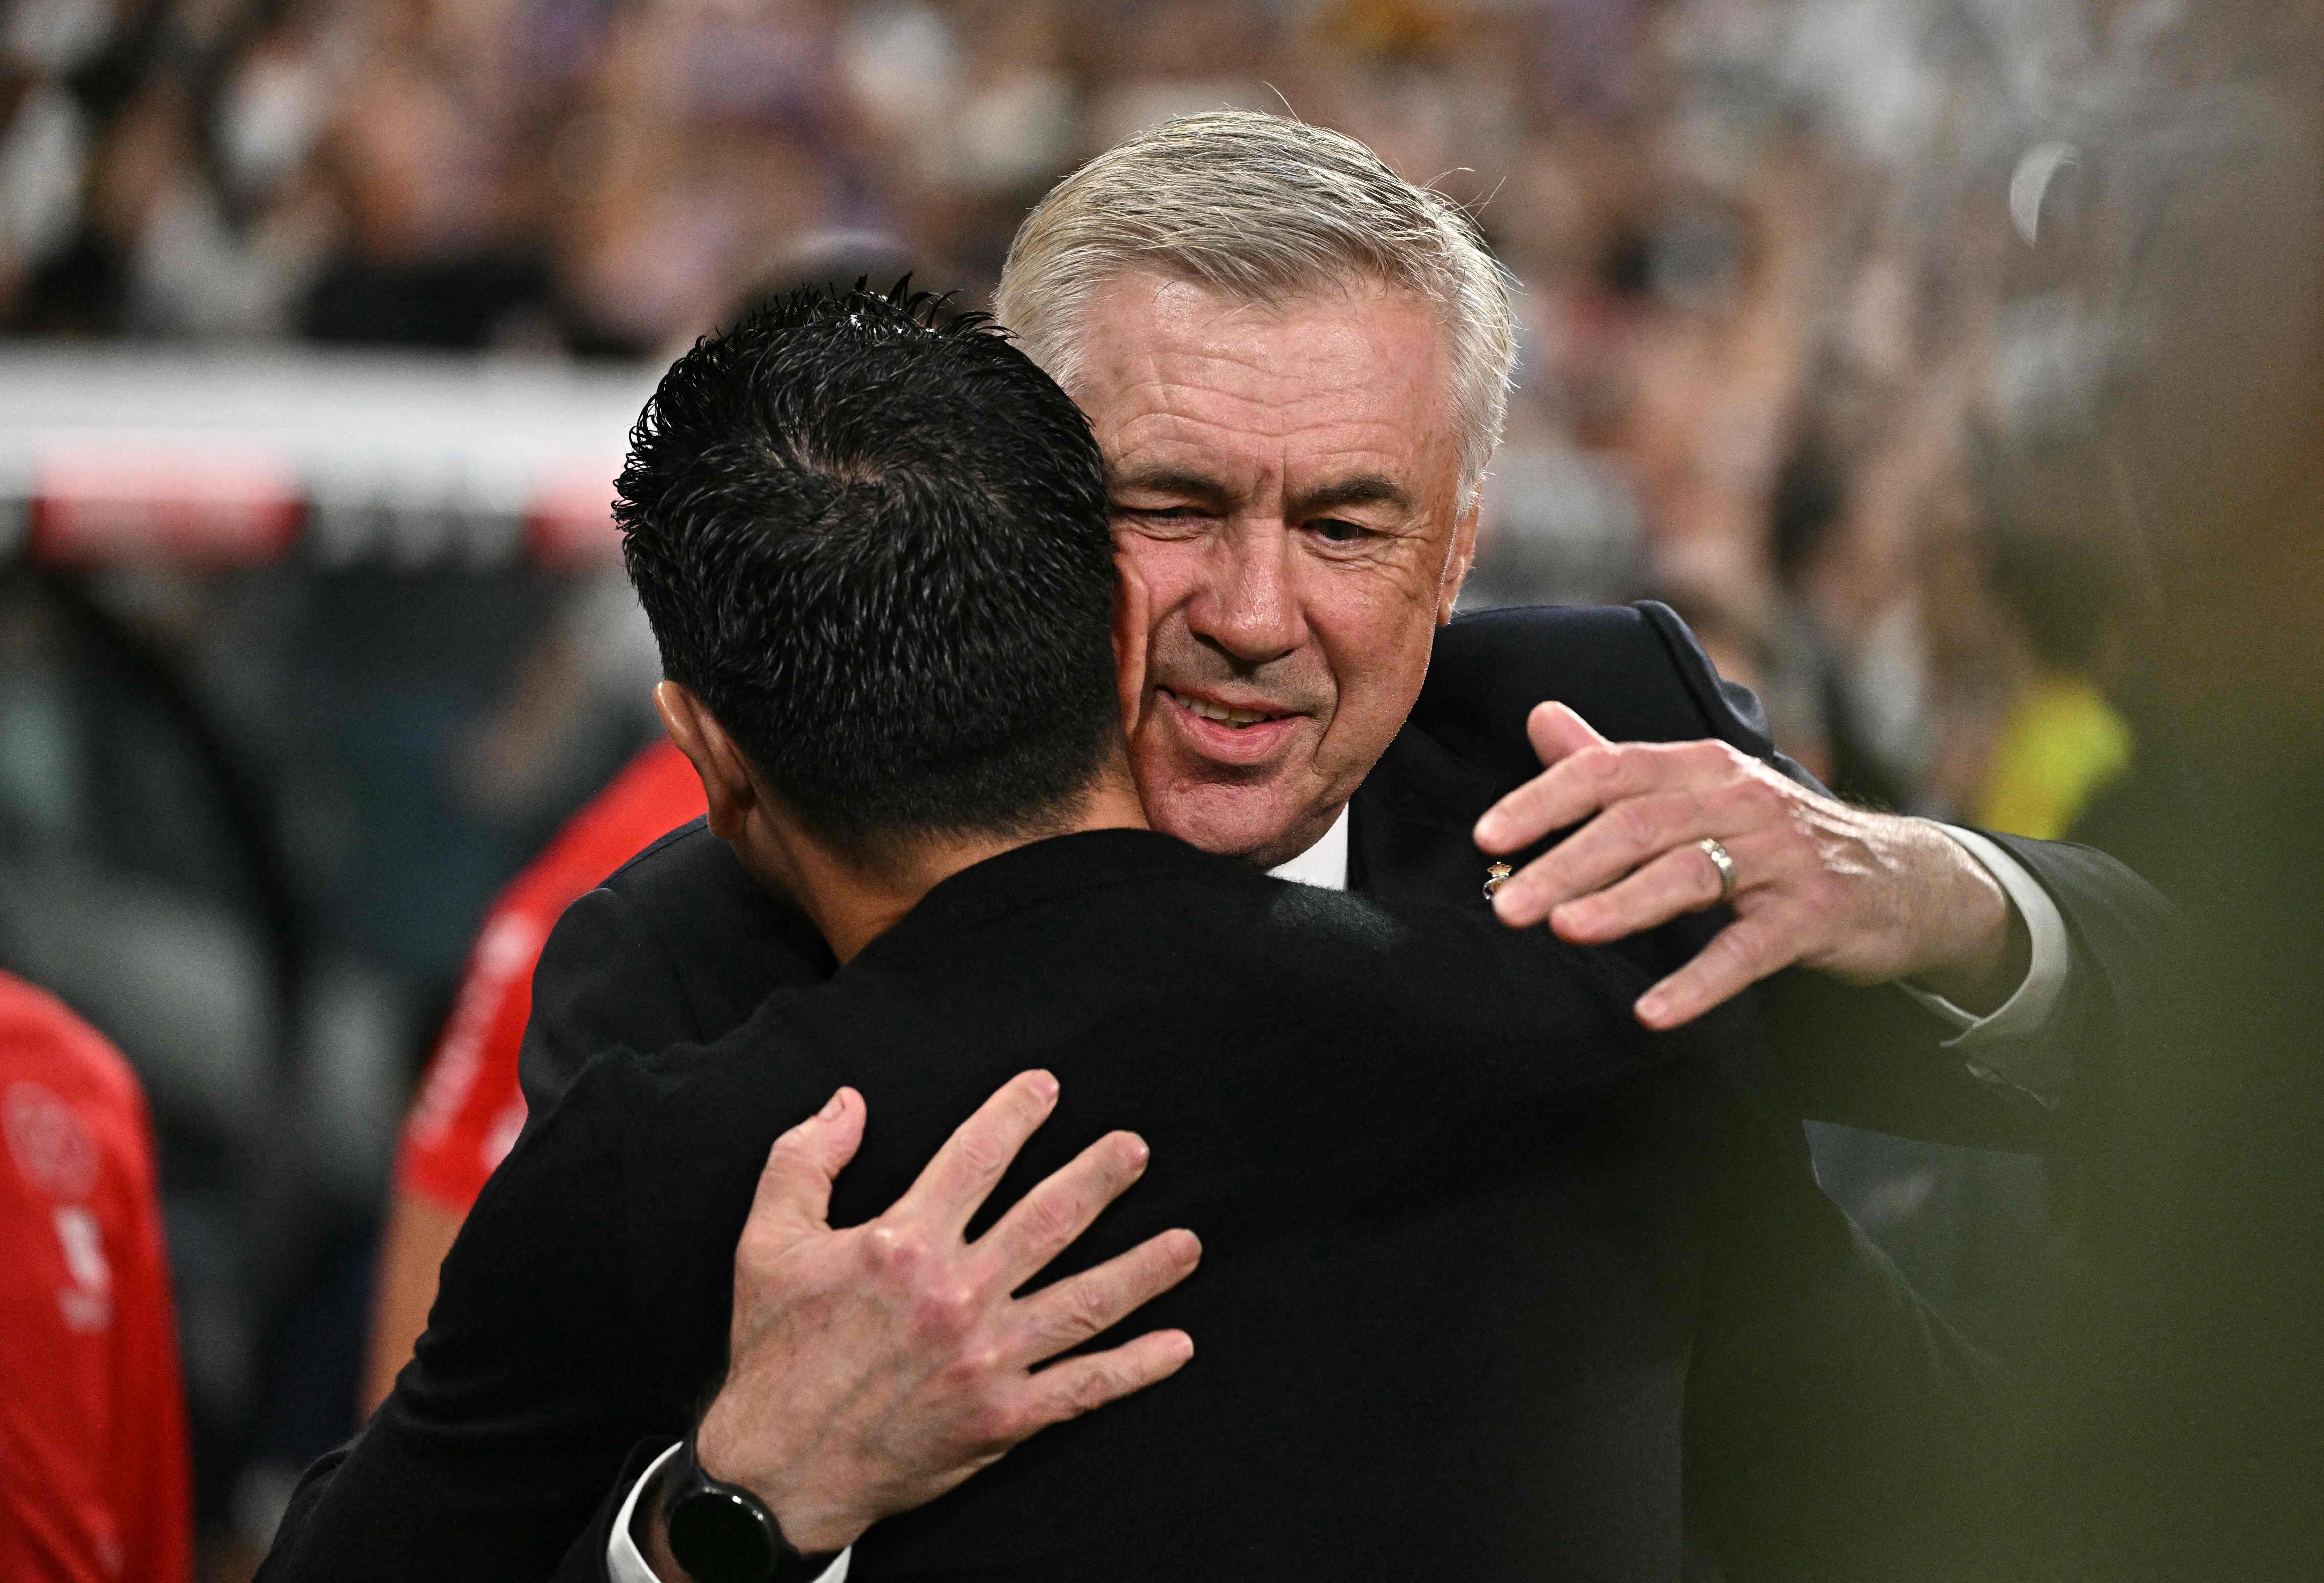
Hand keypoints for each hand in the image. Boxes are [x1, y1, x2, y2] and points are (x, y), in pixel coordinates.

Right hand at [646, 1071, 1199, 1569]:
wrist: (778, 1470)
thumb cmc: (775, 1353)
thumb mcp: (765, 1242)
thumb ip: (805, 1160)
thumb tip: (848, 1102)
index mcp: (901, 1245)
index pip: (975, 1159)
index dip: (1014, 1115)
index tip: (1047, 1088)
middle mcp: (955, 1296)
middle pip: (1048, 1220)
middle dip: (1100, 1178)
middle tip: (1136, 1150)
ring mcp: (985, 1359)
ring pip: (1084, 1302)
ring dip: (1143, 1269)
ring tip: (1188, 1243)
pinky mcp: (1002, 1417)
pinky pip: (1084, 1388)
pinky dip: (1136, 1368)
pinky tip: (1177, 1346)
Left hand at [1473, 703, 2027, 1030]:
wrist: (1902, 876)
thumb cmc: (1775, 835)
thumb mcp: (1698, 789)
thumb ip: (1615, 762)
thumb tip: (1539, 716)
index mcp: (1701, 764)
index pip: (1609, 769)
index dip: (1544, 800)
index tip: (1488, 838)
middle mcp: (1739, 798)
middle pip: (1638, 825)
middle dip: (1565, 864)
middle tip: (1505, 904)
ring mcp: (1780, 856)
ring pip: (1688, 875)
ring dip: (1621, 905)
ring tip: (1564, 931)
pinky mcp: (1813, 915)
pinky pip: (1747, 951)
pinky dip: (1698, 982)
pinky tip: (1652, 1013)